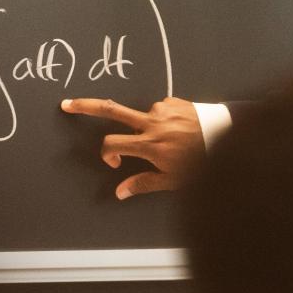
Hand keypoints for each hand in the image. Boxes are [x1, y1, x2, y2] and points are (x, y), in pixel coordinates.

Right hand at [60, 97, 204, 198]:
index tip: (115, 162)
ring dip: (147, 127)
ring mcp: (162, 108)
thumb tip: (119, 192)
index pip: (111, 144)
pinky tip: (179, 129)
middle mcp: (152, 123)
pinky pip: (160, 110)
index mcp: (149, 144)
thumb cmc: (200, 162)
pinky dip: (162, 120)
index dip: (106, 154)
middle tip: (67, 103)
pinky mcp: (173, 100)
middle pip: (111, 110)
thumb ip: (143, 183)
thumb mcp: (173, 180)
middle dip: (86, 106)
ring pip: (142, 116)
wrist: (226, 135)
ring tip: (173, 139)